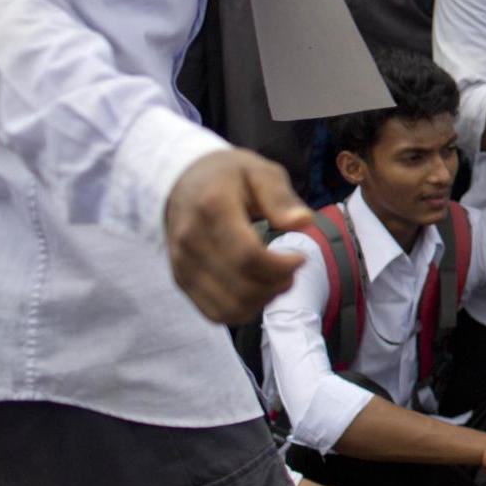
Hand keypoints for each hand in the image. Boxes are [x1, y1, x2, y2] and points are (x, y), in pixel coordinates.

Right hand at [165, 148, 311, 323]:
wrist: (181, 183)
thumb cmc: (228, 176)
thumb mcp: (260, 172)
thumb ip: (281, 197)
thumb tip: (303, 221)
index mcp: (212, 209)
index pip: (248, 256)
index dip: (282, 266)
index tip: (300, 256)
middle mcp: (191, 241)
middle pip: (241, 287)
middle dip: (277, 284)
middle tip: (291, 268)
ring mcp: (183, 265)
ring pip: (229, 307)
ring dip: (262, 300)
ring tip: (276, 278)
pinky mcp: (181, 281)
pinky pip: (215, 313)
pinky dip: (243, 310)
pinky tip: (257, 289)